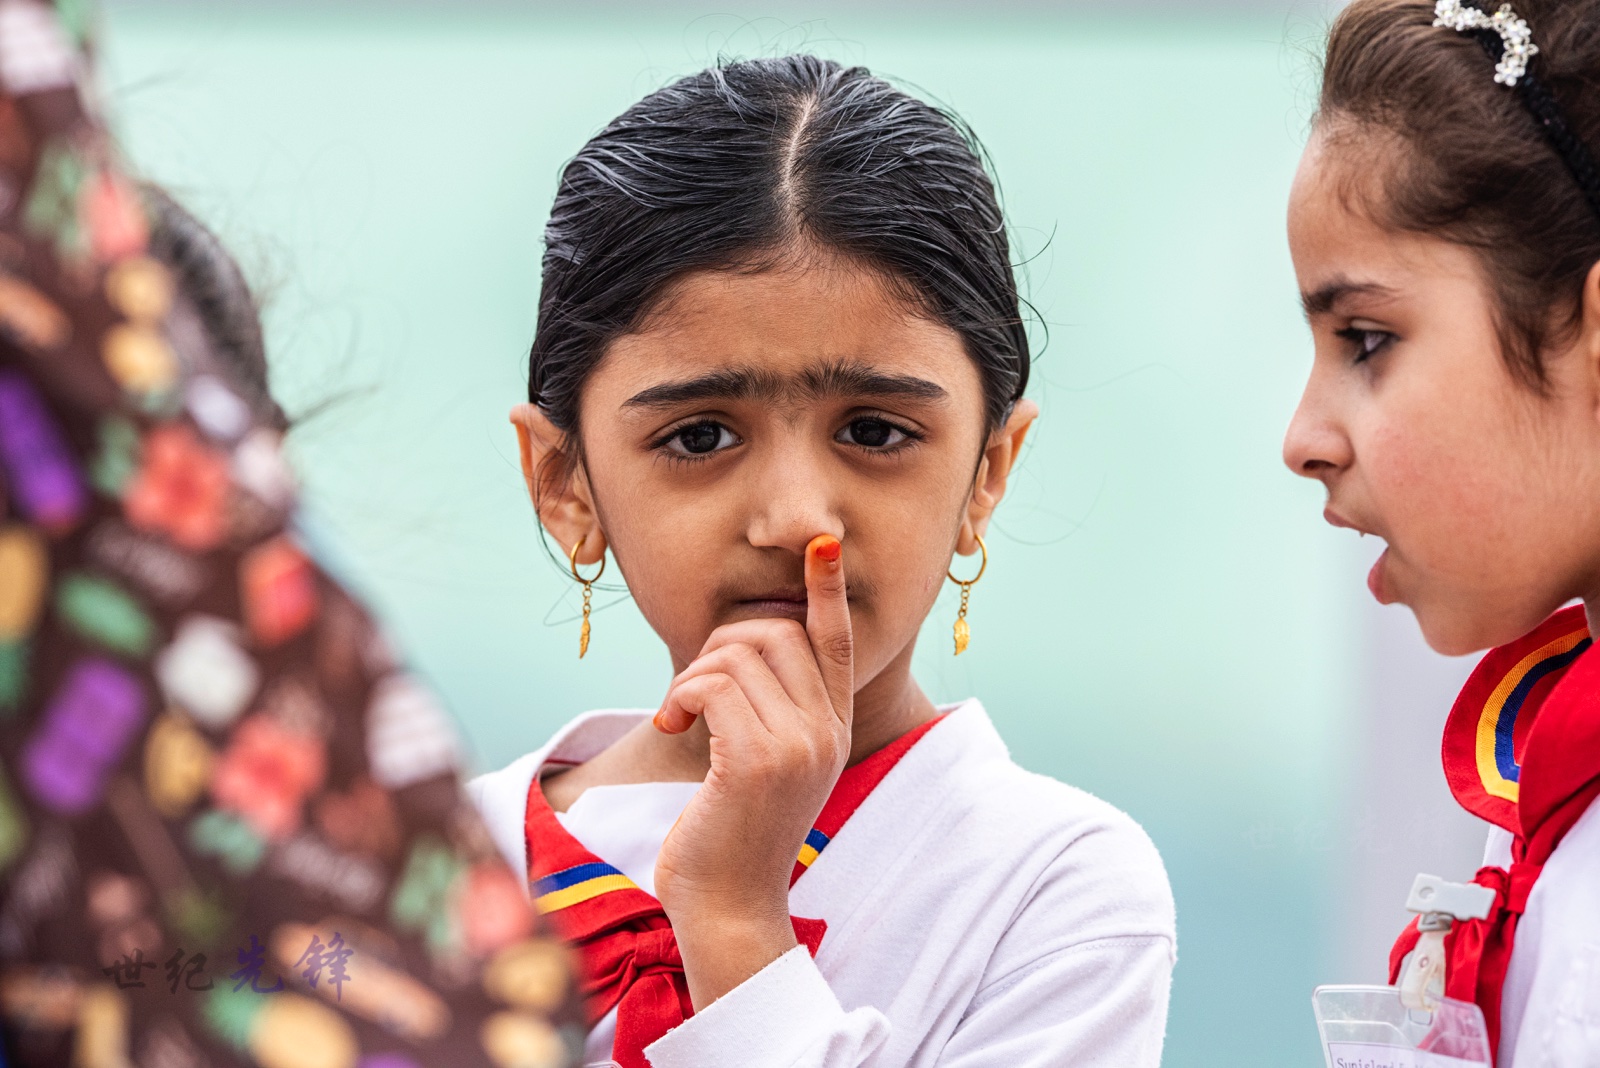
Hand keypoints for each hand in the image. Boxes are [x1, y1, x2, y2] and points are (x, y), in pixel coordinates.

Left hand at [651, 534, 853, 1009]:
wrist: (729, 905)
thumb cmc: (733, 832)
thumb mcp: (766, 765)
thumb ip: (770, 710)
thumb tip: (739, 647)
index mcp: (833, 728)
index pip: (838, 642)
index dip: (828, 589)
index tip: (824, 543)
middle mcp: (825, 732)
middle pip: (774, 633)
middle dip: (719, 644)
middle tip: (691, 687)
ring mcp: (796, 746)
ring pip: (737, 656)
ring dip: (692, 676)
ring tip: (679, 712)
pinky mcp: (756, 761)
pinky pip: (712, 687)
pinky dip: (682, 694)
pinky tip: (672, 724)